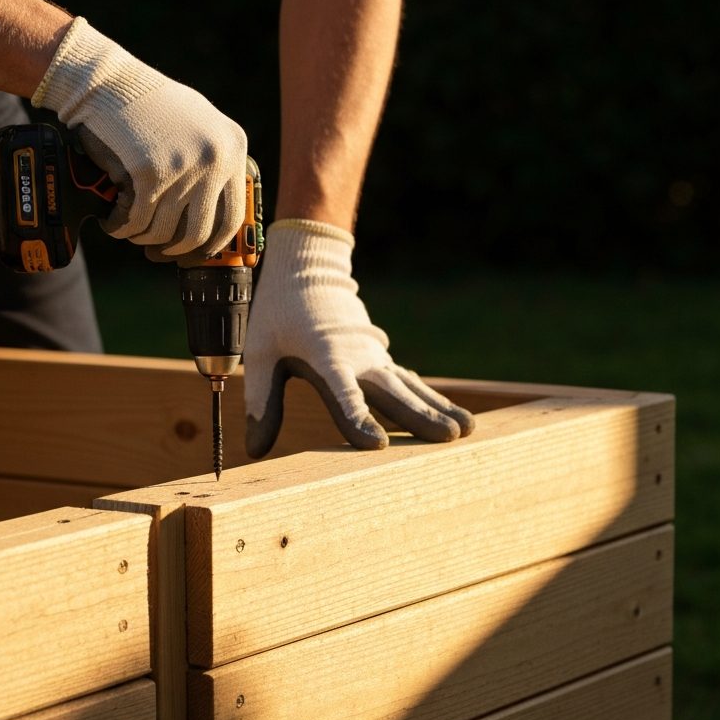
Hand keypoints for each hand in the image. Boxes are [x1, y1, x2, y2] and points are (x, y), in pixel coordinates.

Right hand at [33, 17, 246, 260]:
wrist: (106, 82)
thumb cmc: (147, 107)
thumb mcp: (198, 126)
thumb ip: (213, 164)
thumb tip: (214, 220)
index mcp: (232, 147)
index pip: (232, 217)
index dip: (210, 245)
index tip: (192, 253)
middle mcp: (215, 158)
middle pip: (197, 233)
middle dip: (172, 250)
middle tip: (155, 251)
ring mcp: (184, 166)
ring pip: (162, 232)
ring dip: (140, 238)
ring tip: (128, 229)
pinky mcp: (150, 173)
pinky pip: (135, 222)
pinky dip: (120, 228)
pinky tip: (112, 222)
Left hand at [244, 219, 475, 457]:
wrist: (307, 269)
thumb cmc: (278, 313)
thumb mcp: (261, 354)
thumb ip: (262, 402)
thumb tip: (254, 450)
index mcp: (325, 357)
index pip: (343, 393)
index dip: (358, 418)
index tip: (376, 445)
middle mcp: (357, 358)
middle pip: (391, 392)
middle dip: (419, 416)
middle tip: (447, 438)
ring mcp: (374, 357)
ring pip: (410, 387)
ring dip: (437, 408)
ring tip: (465, 430)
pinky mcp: (381, 358)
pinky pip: (410, 382)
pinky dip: (432, 398)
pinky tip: (454, 417)